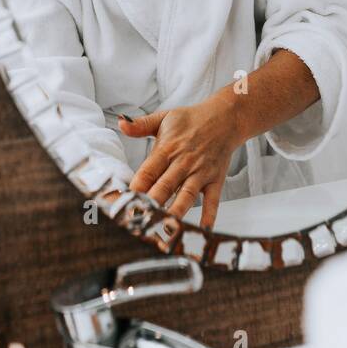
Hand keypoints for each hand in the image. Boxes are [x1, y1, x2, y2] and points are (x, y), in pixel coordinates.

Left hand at [119, 90, 243, 225]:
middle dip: (151, 204)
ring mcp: (200, 172)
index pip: (148, 171)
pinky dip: (209, 215)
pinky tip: (202, 230)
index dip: (136, 187)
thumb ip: (141, 124)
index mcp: (168, 148)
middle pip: (165, 186)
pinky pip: (213, 200)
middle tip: (139, 221)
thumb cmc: (192, 119)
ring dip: (176, 212)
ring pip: (186, 195)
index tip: (124, 202)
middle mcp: (184, 163)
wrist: (225, 117)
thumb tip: (121, 123)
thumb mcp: (165, 117)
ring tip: (164, 228)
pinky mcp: (215, 180)